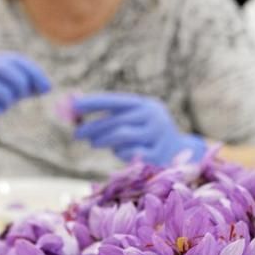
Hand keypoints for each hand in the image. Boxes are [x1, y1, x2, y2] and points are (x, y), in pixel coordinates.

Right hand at [0, 52, 50, 154]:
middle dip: (19, 82)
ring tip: (5, 105)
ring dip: (5, 97)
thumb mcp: (11, 92)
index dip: (34, 72)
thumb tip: (47, 87)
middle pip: (2, 67)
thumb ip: (28, 87)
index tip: (47, 88)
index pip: (15, 59)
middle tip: (23, 96)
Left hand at [73, 92, 206, 164]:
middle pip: (117, 120)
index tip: (74, 106)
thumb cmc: (148, 135)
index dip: (95, 102)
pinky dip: (120, 153)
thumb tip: (77, 110)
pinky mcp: (158, 153)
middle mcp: (154, 116)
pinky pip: (131, 153)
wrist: (180, 153)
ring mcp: (158, 135)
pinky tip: (117, 152)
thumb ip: (112, 117)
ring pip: (123, 135)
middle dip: (94, 127)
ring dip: (103, 139)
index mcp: (146, 105)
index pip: (117, 101)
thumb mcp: (134, 121)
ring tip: (92, 142)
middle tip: (77, 133)